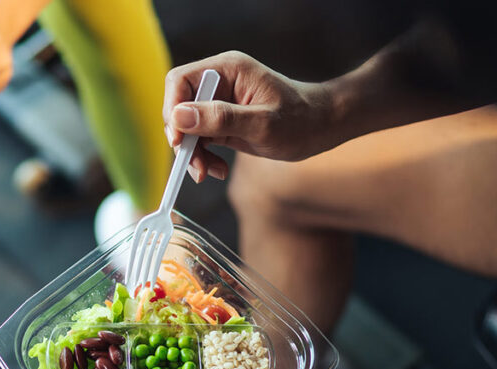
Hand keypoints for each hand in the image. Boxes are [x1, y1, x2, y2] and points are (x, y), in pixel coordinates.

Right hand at [163, 51, 334, 181]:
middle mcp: (220, 82)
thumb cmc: (301, 120)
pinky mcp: (223, 121)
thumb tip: (179, 118)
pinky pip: (200, 139)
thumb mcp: (262, 124)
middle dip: (183, 139)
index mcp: (227, 69)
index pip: (180, 82)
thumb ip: (220, 119)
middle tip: (195, 165)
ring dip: (193, 153)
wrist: (323, 127)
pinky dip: (203, 157)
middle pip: (179, 107)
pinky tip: (218, 169)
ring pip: (187, 128)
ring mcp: (220, 102)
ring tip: (209, 172)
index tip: (179, 141)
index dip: (173, 110)